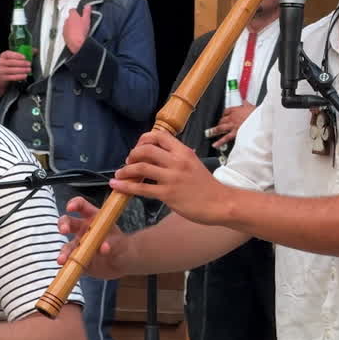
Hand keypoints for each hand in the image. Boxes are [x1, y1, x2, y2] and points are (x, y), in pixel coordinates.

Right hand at [0, 51, 31, 95]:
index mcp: (4, 55)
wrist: (3, 75)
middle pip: (11, 62)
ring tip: (29, 70)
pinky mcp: (3, 78)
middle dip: (21, 63)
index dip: (16, 55)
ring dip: (22, 70)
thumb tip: (35, 50)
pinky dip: (19, 76)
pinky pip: (12, 77)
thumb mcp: (16, 58)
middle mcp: (1, 62)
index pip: (9, 54)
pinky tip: (25, 76)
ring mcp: (1, 70)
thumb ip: (25, 53)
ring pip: (12, 70)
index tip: (24, 57)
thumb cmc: (11, 64)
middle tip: (29, 64)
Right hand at [57, 196, 131, 279]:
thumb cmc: (122, 246)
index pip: (81, 206)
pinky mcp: (79, 260)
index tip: (70, 207)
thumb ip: (113, 244)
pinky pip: (71, 262)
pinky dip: (68, 265)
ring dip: (63, 252)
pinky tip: (66, 267)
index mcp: (93, 218)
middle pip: (68, 223)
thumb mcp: (120, 243)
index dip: (74, 204)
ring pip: (67, 247)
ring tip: (63, 259)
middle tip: (64, 230)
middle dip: (64, 225)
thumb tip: (104, 247)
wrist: (123, 263)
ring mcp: (79, 246)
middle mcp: (83, 230)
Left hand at [62, 5, 91, 53]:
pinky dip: (69, 33)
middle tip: (80, 23)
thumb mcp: (87, 19)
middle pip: (69, 18)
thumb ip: (86, 12)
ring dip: (71, 26)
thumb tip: (87, 6)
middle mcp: (67, 21)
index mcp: (72, 16)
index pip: (72, 10)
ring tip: (77, 30)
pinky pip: (66, 32)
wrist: (77, 43)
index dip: (75, 11)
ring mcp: (64, 28)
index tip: (79, 13)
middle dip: (73, 19)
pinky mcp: (64, 35)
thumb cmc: (81, 31)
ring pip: (67, 25)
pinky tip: (74, 35)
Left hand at [109, 129, 227, 225]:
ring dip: (125, 170)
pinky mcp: (168, 194)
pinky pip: (142, 188)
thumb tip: (162, 154)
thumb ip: (178, 158)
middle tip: (128, 162)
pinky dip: (126, 186)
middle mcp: (177, 161)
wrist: (220, 203)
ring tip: (119, 174)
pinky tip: (117, 186)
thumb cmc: (207, 186)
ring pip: (141, 167)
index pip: (159, 135)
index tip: (138, 148)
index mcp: (183, 152)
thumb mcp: (194, 164)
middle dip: (132, 154)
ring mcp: (172, 178)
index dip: (143, 139)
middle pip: (146, 149)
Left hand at [207, 103, 256, 147]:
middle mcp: (232, 117)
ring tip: (210, 133)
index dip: (223, 114)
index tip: (223, 116)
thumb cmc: (257, 113)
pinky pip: (225, 138)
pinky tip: (215, 144)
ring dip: (215, 130)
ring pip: (221, 128)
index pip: (226, 111)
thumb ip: (246, 104)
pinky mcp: (235, 133)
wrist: (260, 119)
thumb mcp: (251, 106)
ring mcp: (233, 125)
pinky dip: (219, 142)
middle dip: (219, 123)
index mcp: (236, 110)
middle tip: (217, 126)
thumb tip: (245, 101)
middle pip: (222, 120)